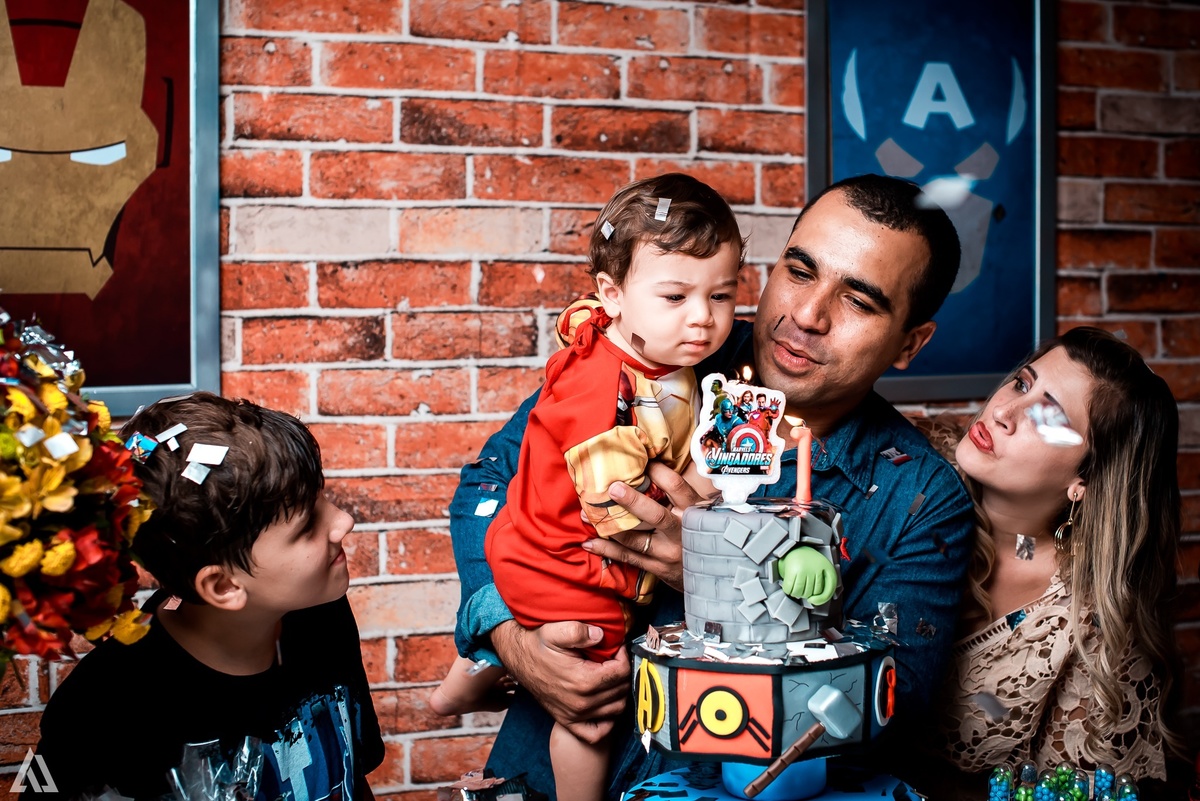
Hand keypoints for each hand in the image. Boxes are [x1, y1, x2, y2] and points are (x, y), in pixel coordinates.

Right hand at [491, 620, 629, 743]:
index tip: (616, 648)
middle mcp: (582, 702)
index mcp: (584, 680)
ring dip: (618, 692)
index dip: (623, 656)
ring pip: (616, 709)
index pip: (622, 672)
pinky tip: (605, 703)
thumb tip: (601, 636)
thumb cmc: (539, 644)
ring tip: (610, 676)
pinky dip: (607, 721)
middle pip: (621, 690)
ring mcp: (575, 715)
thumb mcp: (557, 630)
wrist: (519, 657)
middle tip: (613, 659)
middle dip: (622, 672)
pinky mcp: (568, 721)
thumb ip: (580, 631)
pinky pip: (597, 732)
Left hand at [581, 461, 700, 591]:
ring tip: (588, 515)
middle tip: (612, 488)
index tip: (643, 462)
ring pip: (635, 538)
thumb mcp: (701, 512)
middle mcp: (681, 532)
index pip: (677, 487)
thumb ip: (681, 494)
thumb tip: (655, 465)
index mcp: (694, 512)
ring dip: (609, 526)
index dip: (659, 472)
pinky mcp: (656, 567)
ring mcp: (668, 553)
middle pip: (656, 515)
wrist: (713, 577)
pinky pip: (628, 557)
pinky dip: (607, 550)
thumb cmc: (700, 535)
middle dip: (632, 501)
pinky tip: (590, 543)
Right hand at [778, 546, 836, 604]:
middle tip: (802, 590)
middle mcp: (816, 568)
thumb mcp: (823, 569)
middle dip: (805, 594)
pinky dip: (788, 591)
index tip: (813, 600)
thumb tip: (814, 601)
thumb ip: (825, 584)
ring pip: (800, 592)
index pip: (827, 590)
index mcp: (827, 567)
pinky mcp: (793, 570)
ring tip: (795, 590)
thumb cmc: (810, 561)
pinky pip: (790, 588)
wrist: (796, 547)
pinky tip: (788, 588)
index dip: (821, 599)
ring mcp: (804, 569)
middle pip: (812, 593)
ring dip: (796, 594)